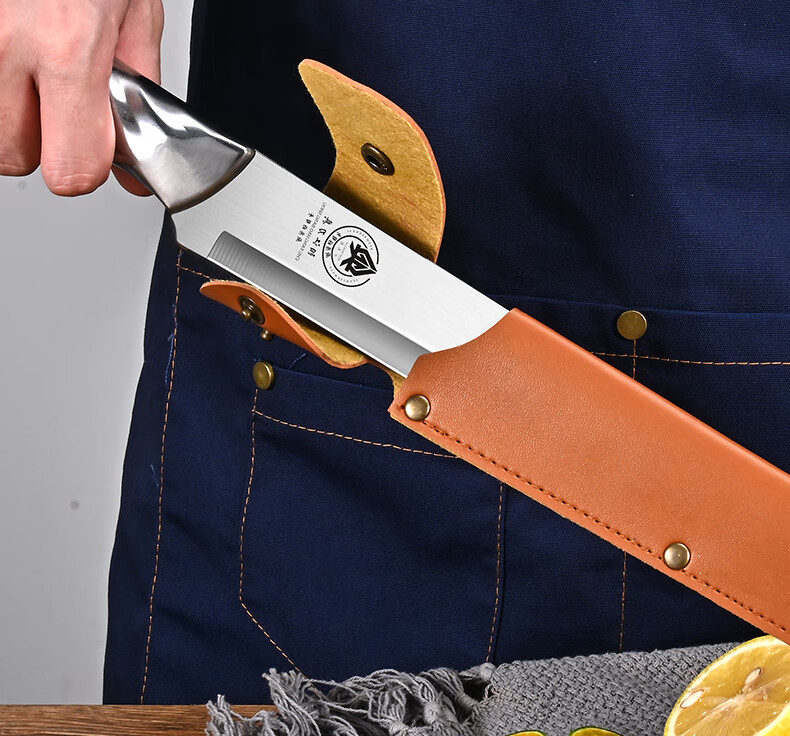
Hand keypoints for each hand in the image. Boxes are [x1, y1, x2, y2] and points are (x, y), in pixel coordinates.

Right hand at [0, 0, 163, 195]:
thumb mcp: (135, 8)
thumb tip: (134, 160)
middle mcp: (5, 44)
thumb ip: (136, 88)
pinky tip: (9, 50)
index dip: (88, 164)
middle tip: (54, 96)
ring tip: (27, 66)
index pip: (74, 168)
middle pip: (14, 157)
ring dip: (7, 113)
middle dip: (40, 138)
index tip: (94, 146)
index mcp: (67, 46)